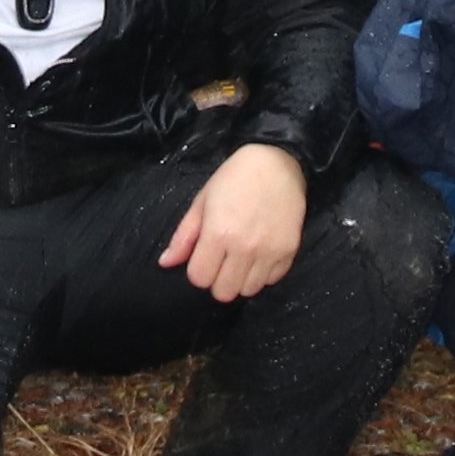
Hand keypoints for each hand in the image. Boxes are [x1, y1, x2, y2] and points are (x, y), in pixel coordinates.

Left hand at [156, 140, 307, 303]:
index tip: (204, 256)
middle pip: (224, 292)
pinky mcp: (289, 251)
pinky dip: (263, 273)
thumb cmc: (234, 178)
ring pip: (249, 290)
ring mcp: (270, 251)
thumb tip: (165, 263)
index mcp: (218, 233)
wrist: (277, 163)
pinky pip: (271, 280)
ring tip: (241, 258)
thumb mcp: (202, 201)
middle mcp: (244, 248)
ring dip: (241, 279)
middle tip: (221, 260)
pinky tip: (260, 254)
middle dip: (218, 280)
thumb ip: (183, 236)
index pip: (200, 278)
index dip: (198, 270)